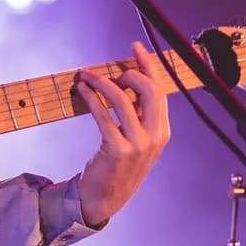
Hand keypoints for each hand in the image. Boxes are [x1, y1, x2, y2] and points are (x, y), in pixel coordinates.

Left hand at [76, 42, 172, 227]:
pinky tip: (82, 91)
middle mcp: (155, 136)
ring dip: (102, 82)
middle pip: (149, 90)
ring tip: (86, 77)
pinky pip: (103, 116)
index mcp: (163, 131)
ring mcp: (138, 144)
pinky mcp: (117, 150)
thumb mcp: (137, 140)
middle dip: (130, 72)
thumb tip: (126, 82)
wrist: (106, 198)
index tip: (135, 47)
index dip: (148, 65)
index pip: (159, 90)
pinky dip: (91, 98)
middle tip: (111, 70)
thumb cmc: (117, 166)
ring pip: (123, 99)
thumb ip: (139, 116)